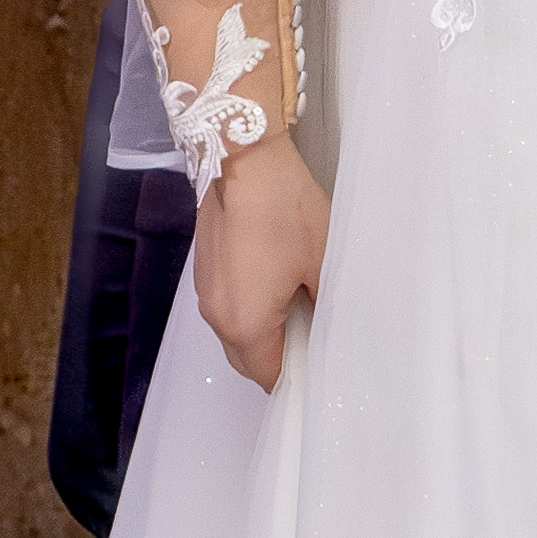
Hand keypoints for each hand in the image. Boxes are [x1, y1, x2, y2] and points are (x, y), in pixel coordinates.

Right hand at [191, 132, 329, 388]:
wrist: (244, 161)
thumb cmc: (282, 209)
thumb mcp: (323, 265)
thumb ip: (326, 309)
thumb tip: (330, 329)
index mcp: (244, 324)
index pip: (268, 376)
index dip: (296, 375)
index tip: (319, 365)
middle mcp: (217, 314)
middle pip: (247, 359)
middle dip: (278, 356)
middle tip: (314, 336)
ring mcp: (207, 291)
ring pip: (235, 332)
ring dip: (263, 331)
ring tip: (300, 303)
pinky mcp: (206, 268)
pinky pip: (228, 304)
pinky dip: (250, 307)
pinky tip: (277, 281)